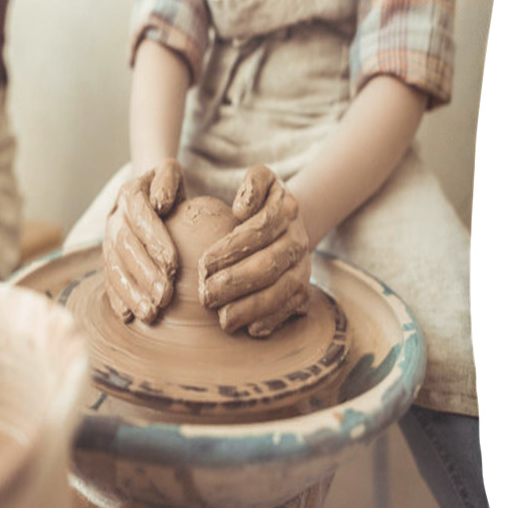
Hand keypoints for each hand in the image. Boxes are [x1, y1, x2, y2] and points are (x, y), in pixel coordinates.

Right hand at [103, 158, 183, 323]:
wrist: (149, 195)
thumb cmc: (168, 188)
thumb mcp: (170, 172)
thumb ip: (167, 180)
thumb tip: (160, 202)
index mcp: (130, 194)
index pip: (140, 216)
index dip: (155, 241)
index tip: (174, 265)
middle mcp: (114, 218)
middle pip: (125, 247)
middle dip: (145, 274)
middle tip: (165, 297)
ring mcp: (108, 240)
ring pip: (114, 268)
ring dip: (131, 293)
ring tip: (150, 313)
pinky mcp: (109, 259)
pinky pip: (109, 281)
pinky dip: (118, 299)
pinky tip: (129, 317)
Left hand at [199, 165, 310, 336]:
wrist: (291, 223)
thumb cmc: (263, 201)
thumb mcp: (261, 178)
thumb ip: (252, 183)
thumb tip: (241, 209)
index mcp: (287, 210)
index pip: (258, 231)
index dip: (230, 249)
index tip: (203, 264)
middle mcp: (299, 240)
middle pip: (268, 265)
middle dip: (235, 283)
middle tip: (205, 295)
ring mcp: (304, 268)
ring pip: (281, 291)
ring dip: (250, 308)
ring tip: (222, 318)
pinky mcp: (303, 290)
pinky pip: (290, 309)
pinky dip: (271, 321)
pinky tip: (249, 329)